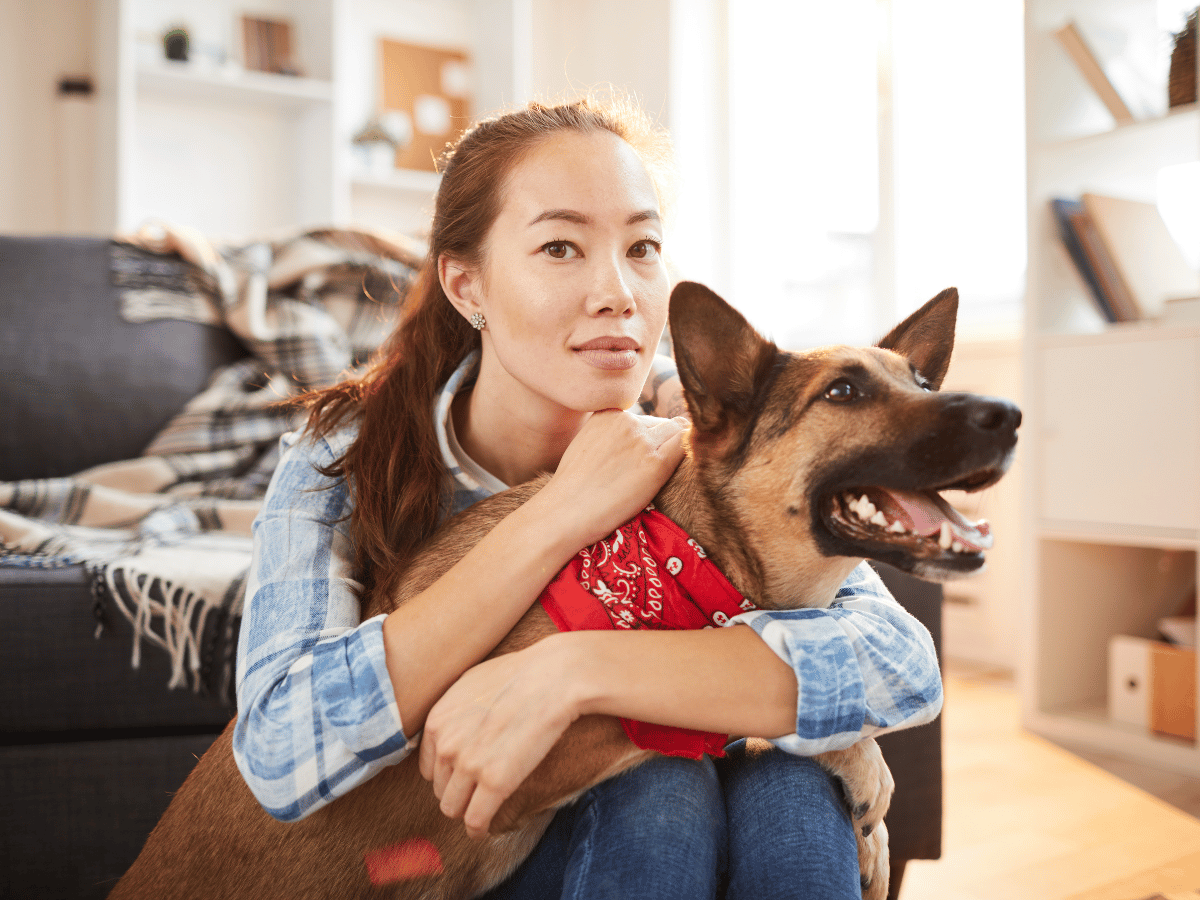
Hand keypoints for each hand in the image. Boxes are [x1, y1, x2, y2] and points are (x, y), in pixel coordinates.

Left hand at [418, 640, 575, 838]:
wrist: (552, 678)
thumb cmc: (520, 675)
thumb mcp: (470, 683)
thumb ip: (453, 709)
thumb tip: (450, 724)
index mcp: (437, 722)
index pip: (429, 768)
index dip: (449, 773)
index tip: (465, 776)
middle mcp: (446, 745)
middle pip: (441, 789)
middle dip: (458, 791)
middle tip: (479, 791)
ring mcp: (468, 765)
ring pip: (453, 808)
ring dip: (467, 810)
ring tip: (482, 809)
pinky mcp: (494, 782)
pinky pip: (475, 820)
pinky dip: (478, 828)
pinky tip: (485, 828)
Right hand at [540, 410, 687, 549]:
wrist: (566, 511)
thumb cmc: (573, 488)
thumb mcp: (586, 445)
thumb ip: (609, 436)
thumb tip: (630, 443)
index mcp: (609, 414)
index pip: (643, 419)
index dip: (647, 439)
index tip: (641, 458)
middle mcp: (627, 421)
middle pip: (662, 424)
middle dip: (663, 443)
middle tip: (653, 469)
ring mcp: (643, 441)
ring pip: (678, 432)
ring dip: (674, 450)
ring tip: (661, 474)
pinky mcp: (657, 463)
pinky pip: (684, 449)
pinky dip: (684, 457)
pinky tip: (675, 473)